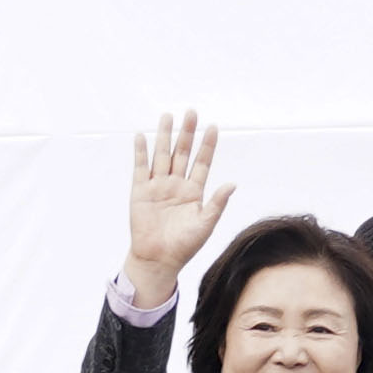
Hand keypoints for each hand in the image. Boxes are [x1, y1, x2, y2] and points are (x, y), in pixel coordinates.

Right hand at [125, 111, 231, 310]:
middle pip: (182, 153)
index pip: (202, 162)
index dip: (207, 145)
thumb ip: (217, 203)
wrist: (159, 260)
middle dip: (187, 133)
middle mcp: (176, 184)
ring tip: (168, 116)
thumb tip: (232, 184)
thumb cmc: (184, 246)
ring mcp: (157, 187)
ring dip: (165, 136)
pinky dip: (141, 152)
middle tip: (191, 112)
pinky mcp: (140, 192)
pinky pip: (141, 168)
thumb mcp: (205, 224)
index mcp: (193, 191)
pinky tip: (142, 136)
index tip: (213, 126)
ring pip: (162, 156)